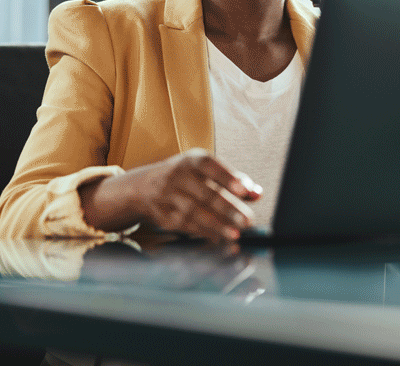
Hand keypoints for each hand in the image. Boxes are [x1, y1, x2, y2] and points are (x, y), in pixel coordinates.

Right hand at [82, 149, 261, 241]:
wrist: (143, 187)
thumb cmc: (184, 177)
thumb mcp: (205, 171)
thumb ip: (234, 181)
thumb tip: (256, 193)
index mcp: (191, 161)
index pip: (209, 166)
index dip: (227, 177)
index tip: (243, 190)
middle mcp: (177, 176)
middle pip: (205, 193)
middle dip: (228, 209)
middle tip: (247, 220)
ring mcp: (168, 197)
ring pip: (195, 213)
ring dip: (217, 225)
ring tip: (235, 234)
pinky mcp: (164, 215)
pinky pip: (186, 226)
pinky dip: (204, 233)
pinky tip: (219, 238)